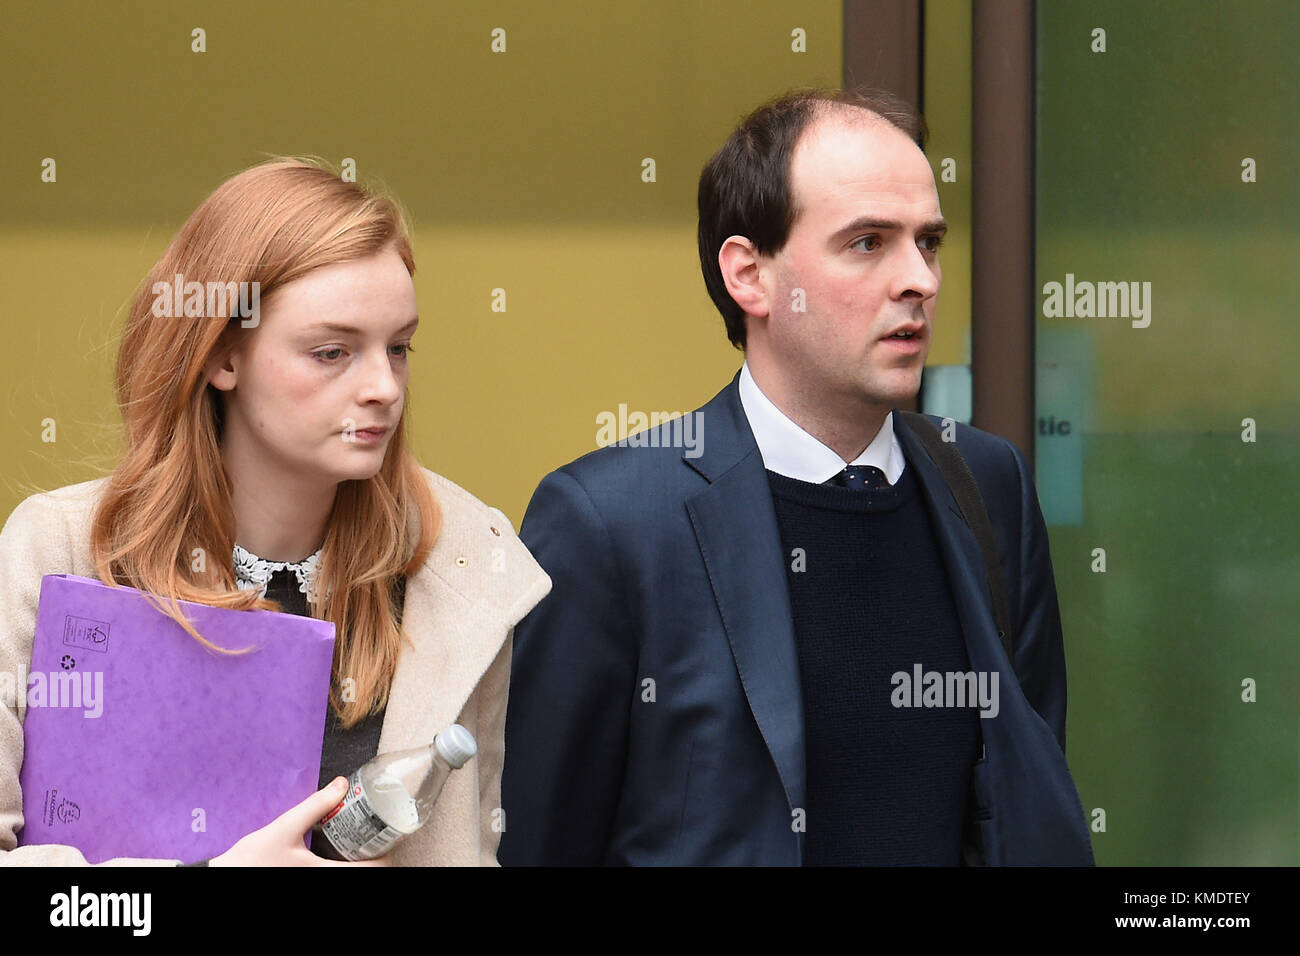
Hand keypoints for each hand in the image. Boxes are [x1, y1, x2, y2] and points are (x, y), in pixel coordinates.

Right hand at [210, 777, 393, 866]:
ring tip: (359, 843)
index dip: (386, 856)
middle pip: (363, 875)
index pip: (371, 872)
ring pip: (347, 877)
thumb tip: (341, 784)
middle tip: (376, 837)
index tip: (389, 838)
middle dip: (374, 857)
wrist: (222, 879)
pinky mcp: (304, 882)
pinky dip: (341, 867)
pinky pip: (332, 876)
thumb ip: (315, 806)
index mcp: (323, 874)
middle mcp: (322, 883)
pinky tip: (335, 854)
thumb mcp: (284, 828)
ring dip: (357, 863)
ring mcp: (313, 885)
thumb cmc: (250, 860)